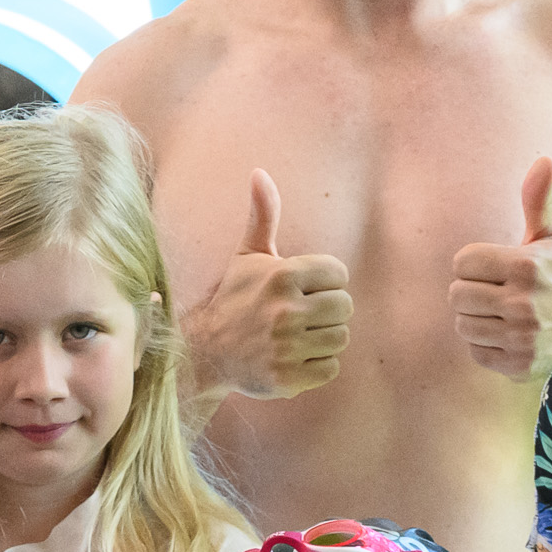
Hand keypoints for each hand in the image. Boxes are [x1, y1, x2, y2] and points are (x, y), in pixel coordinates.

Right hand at [179, 170, 350, 403]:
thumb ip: (263, 215)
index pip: (339, 274)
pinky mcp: (288, 378)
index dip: (325, 281)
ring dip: (323, 338)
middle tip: (302, 315)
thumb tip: (260, 172)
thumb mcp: (248, 256)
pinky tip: (295, 357)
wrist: (206, 352)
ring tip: (297, 335)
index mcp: (281, 276)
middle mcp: (285, 311)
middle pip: (345, 307)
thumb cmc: (235, 299)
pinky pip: (331, 367)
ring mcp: (286, 347)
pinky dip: (317, 365)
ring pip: (340, 338)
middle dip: (327, 311)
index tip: (302, 289)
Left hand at [449, 155, 551, 380]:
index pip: (462, 262)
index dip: (474, 265)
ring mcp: (520, 337)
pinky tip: (507, 336)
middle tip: (496, 294)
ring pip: (462, 324)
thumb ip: (538, 200)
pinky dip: (486, 345)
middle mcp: (522, 303)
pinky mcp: (517, 365)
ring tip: (502, 315)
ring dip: (476, 319)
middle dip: (472, 293)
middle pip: (457, 295)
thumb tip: (543, 160)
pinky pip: (475, 351)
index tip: (494, 270)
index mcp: (526, 266)